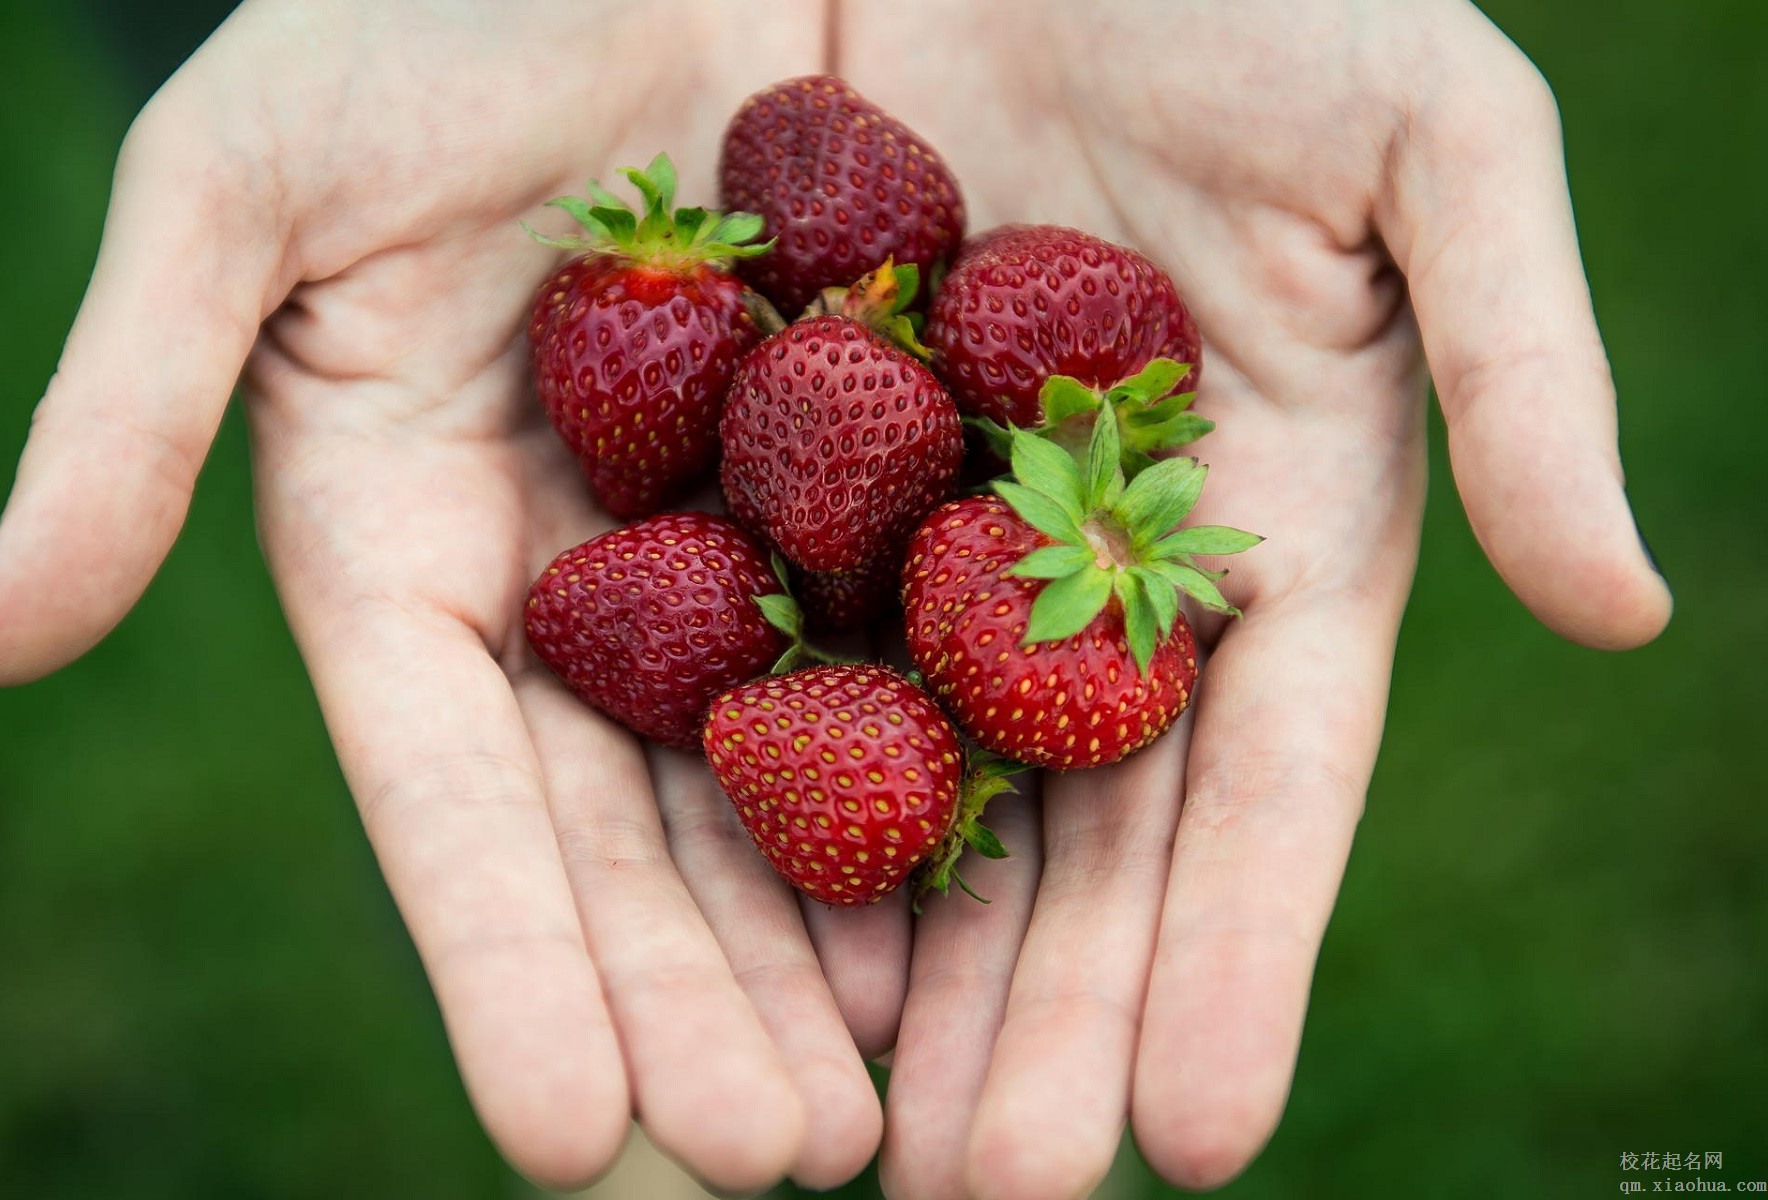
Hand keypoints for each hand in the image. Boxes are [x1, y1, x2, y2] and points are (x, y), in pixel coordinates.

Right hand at [0, 2, 901, 1191]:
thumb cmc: (402, 13)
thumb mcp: (238, 192)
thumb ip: (123, 416)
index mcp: (411, 551)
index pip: (459, 797)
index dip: (508, 964)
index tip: (572, 1140)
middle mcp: (577, 578)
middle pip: (641, 826)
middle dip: (705, 1000)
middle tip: (790, 1163)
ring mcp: (732, 532)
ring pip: (794, 768)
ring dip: (845, 936)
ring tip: (905, 1104)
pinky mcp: (881, 455)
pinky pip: (930, 623)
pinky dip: (974, 755)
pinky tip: (1020, 890)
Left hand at [842, 1, 1671, 1194]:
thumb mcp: (1436, 142)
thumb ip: (1526, 368)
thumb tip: (1627, 612)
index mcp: (1265, 527)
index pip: (1256, 783)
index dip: (1233, 956)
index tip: (1202, 1136)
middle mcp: (1098, 564)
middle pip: (1075, 831)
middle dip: (1042, 1017)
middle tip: (992, 1199)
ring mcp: (937, 524)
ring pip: (914, 782)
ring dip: (895, 968)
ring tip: (862, 1148)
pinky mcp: (783, 463)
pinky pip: (757, 644)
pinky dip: (746, 795)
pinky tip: (726, 938)